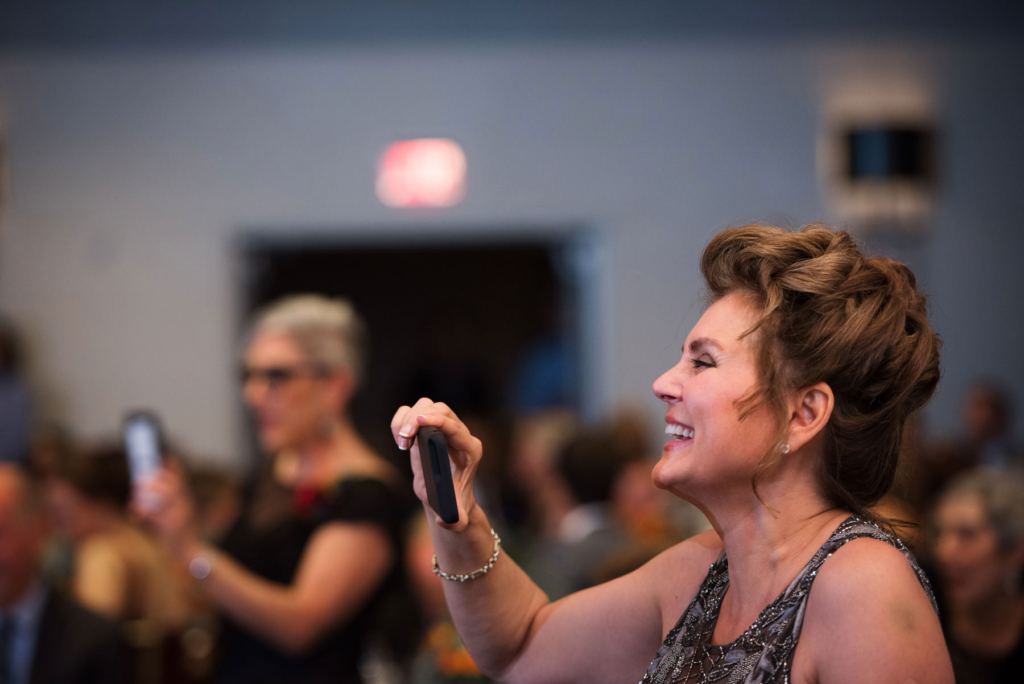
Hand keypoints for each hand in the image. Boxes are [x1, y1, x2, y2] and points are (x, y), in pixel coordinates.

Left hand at [133, 459, 199, 561]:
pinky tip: (136, 515)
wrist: (186, 552)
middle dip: (155, 479)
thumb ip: (166, 503)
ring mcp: (179, 515)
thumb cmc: (176, 534)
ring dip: (148, 491)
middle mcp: (184, 506)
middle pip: (172, 484)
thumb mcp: (175, 515)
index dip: (173, 467)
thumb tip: (146, 491)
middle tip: (139, 479)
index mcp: (186, 502)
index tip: (164, 457)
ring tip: (136, 493)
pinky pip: (154, 514)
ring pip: (164, 495)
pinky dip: (143, 512)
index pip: (180, 480)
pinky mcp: (170, 526)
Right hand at [391, 398, 481, 531]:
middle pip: (441, 410)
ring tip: (402, 443)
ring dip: (408, 418)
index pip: (456, 428)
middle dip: (419, 418)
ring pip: (426, 405)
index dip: (440, 422)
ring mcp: (442, 428)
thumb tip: (453, 522)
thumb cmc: (454, 503)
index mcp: (470, 450)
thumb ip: (456, 520)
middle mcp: (458, 435)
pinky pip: (411, 412)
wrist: (446, 497)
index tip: (421, 421)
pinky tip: (399, 439)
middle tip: (404, 440)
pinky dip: (401, 419)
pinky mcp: (425, 428)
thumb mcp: (456, 515)